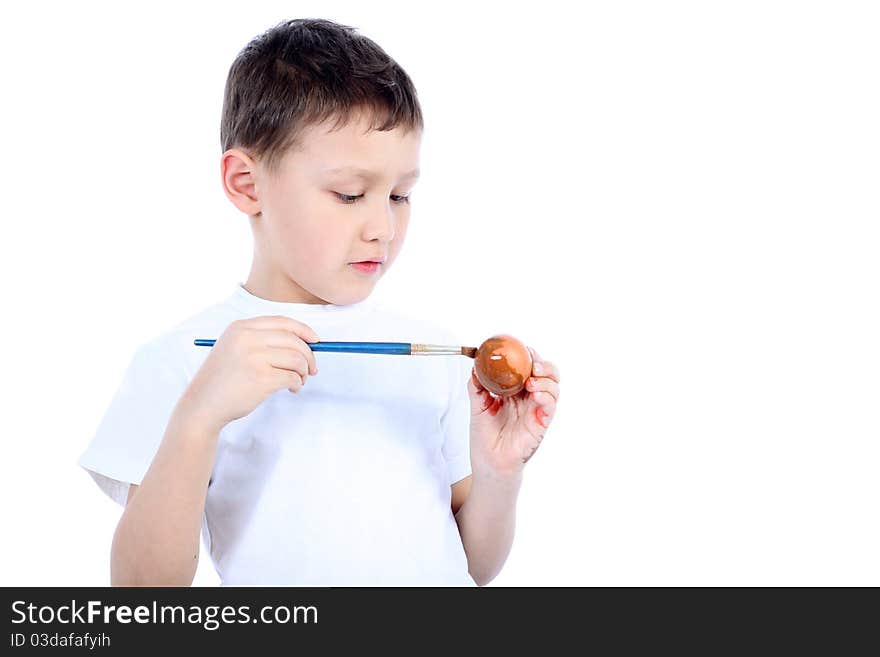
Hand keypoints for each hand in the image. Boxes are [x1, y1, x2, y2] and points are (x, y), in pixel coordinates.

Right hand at [180, 315, 319, 430]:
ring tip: (298, 381)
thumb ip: (262, 340)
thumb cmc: (223, 380)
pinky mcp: (261, 378)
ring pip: (297, 359)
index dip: (304, 331)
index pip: (283, 322)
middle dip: (309, 355)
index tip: (316, 341)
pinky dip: (297, 384)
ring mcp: (254, 358)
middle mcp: (247, 338)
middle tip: (311, 369)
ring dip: (303, 372)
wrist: (203, 404)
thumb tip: (305, 342)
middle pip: (294, 340)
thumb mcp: (234, 348)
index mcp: (241, 327)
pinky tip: (291, 389)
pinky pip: (293, 377)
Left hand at [467, 346, 559, 476]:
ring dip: (546, 380)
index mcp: (515, 392)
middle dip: (543, 364)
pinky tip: (536, 394)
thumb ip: (477, 387)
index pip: (528, 368)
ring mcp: (537, 411)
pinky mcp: (541, 425)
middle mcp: (529, 399)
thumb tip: (474, 367)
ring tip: (532, 381)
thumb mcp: (477, 407)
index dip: (529, 356)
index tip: (523, 349)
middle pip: (547, 374)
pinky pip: (551, 408)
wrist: (488, 462)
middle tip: (532, 363)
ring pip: (554, 388)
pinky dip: (547, 397)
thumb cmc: (485, 438)